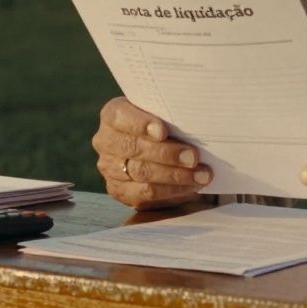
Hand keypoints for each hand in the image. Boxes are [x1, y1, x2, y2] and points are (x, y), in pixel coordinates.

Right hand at [91, 97, 211, 209]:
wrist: (156, 150)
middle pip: (134, 148)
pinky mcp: (118, 190)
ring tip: (201, 175)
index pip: (120, 117)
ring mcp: (109, 168)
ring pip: (141, 173)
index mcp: (112, 115)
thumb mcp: (162, 114)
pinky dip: (172, 190)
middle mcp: (105, 141)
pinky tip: (191, 186)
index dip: (141, 124)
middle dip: (167, 154)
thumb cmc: (163, 125)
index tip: (163, 132)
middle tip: (193, 157)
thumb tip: (193, 122)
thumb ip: (169, 116)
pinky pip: (145, 193)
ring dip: (175, 175)